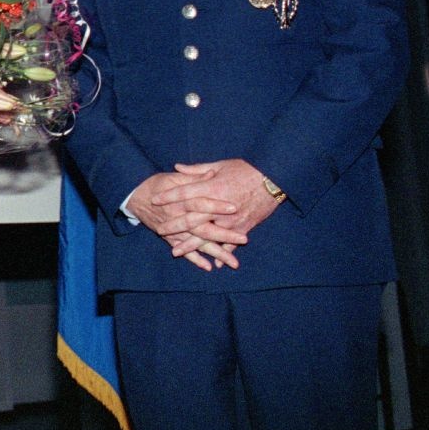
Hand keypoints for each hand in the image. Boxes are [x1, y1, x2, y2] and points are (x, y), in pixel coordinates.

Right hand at [126, 169, 246, 269]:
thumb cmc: (157, 184)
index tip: (235, 207)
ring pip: (197, 243)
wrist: (136, 197)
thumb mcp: (175, 177)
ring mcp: (174, 231)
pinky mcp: (170, 239)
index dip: (217, 205)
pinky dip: (195, 259)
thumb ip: (194, 177)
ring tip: (233, 263)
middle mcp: (178, 218)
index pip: (200, 203)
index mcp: (180, 200)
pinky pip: (184, 251)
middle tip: (244, 239)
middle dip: (224, 235)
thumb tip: (212, 174)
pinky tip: (209, 267)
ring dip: (216, 252)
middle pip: (203, 228)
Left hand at [157, 159, 282, 256]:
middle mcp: (218, 207)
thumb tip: (177, 168)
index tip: (154, 201)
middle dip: (173, 225)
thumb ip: (197, 170)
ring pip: (207, 236)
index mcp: (211, 188)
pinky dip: (221, 253)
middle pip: (191, 218)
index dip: (168, 197)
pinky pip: (230, 243)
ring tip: (176, 252)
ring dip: (190, 245)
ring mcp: (231, 220)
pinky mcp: (244, 227)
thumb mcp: (220, 165)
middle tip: (159, 230)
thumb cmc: (246, 169)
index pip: (184, 193)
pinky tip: (212, 264)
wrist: (274, 178)